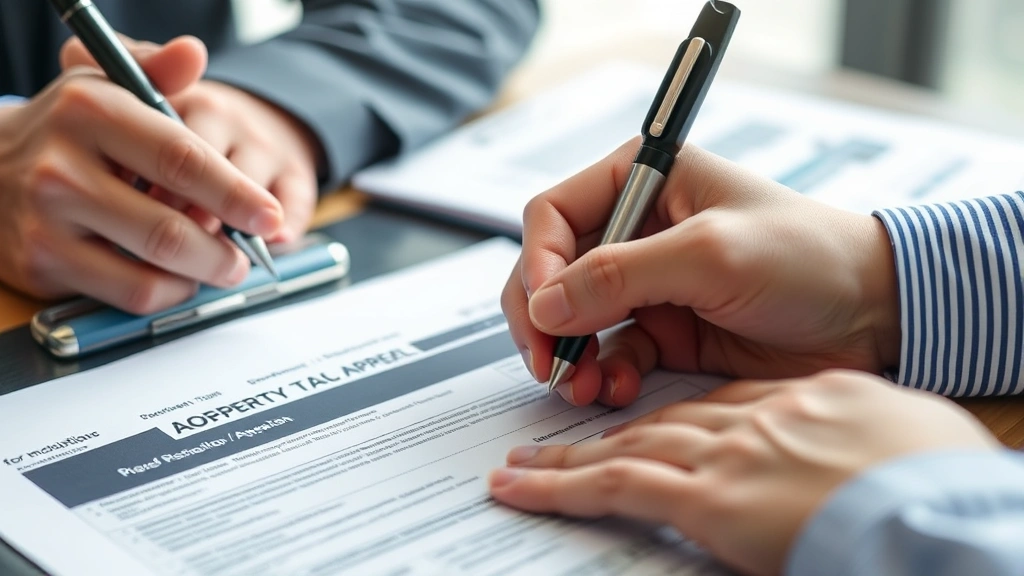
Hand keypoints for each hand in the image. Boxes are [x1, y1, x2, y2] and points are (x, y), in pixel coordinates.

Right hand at [0, 36, 283, 312]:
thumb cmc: (69, 132)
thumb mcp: (109, 88)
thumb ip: (157, 73)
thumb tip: (193, 53)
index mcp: (90, 110)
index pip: (182, 158)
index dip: (236, 193)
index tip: (269, 215)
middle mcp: (63, 166)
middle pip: (170, 226)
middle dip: (225, 250)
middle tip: (248, 255)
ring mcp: (48, 219)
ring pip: (153, 268)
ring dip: (202, 275)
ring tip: (222, 267)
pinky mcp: (41, 262)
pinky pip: (129, 294)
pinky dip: (168, 293)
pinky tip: (177, 279)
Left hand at [489, 370, 998, 575]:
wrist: (941, 505)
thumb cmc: (938, 477)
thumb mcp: (902, 434)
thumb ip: (848, 431)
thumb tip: (840, 451)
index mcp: (802, 400)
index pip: (719, 403)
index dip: (674, 415)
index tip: (650, 426)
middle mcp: (757, 420)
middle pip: (664, 418)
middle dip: (606, 427)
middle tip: (556, 436)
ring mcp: (730, 455)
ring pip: (630, 445)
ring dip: (570, 456)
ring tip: (523, 466)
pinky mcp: (711, 499)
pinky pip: (617, 485)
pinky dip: (562, 486)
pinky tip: (521, 488)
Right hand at [502, 140, 901, 405]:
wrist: (874, 315)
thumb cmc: (809, 257)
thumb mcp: (711, 255)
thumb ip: (621, 274)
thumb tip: (545, 305)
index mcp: (645, 181)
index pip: (555, 214)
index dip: (537, 262)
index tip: (542, 309)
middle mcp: (638, 229)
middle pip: (553, 272)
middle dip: (544, 318)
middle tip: (546, 361)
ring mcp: (648, 284)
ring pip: (574, 320)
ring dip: (569, 354)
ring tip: (578, 385)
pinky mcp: (665, 331)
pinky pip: (610, 354)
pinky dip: (603, 375)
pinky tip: (614, 390)